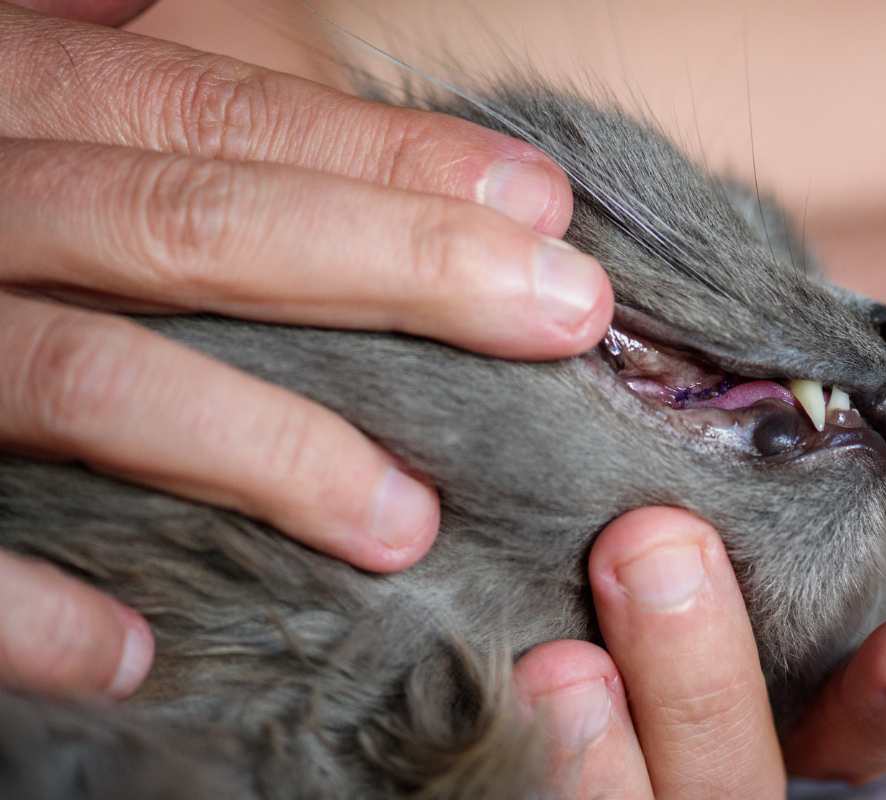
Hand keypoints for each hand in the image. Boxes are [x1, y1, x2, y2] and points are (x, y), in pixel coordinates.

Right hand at [0, 2, 609, 697]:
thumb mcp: (12, 122)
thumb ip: (133, 125)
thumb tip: (322, 146)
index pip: (215, 115)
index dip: (388, 157)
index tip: (542, 204)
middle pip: (189, 222)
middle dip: (394, 264)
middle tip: (561, 316)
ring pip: (83, 378)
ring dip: (263, 452)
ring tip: (408, 522)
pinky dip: (27, 606)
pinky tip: (141, 657)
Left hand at [514, 394, 885, 795]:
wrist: (548, 461)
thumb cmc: (696, 470)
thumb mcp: (813, 473)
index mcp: (776, 700)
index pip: (858, 745)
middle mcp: (696, 750)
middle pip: (728, 793)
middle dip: (708, 693)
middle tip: (654, 546)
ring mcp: (607, 767)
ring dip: (601, 765)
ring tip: (564, 662)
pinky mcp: (499, 767)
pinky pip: (508, 794)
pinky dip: (515, 767)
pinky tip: (493, 692)